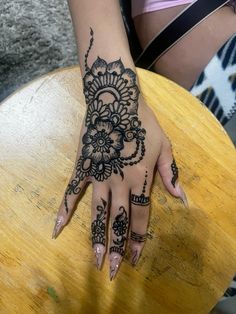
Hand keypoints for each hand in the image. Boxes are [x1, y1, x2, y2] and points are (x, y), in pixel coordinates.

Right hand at [51, 55, 186, 279]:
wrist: (116, 102)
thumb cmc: (143, 124)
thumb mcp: (165, 146)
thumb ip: (170, 173)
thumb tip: (181, 197)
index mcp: (140, 179)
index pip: (141, 216)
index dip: (139, 239)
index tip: (136, 258)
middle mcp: (119, 183)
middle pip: (118, 220)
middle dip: (116, 247)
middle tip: (112, 270)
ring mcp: (99, 177)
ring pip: (97, 212)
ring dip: (95, 237)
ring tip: (94, 258)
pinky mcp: (83, 168)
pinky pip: (72, 191)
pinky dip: (64, 209)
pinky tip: (58, 227)